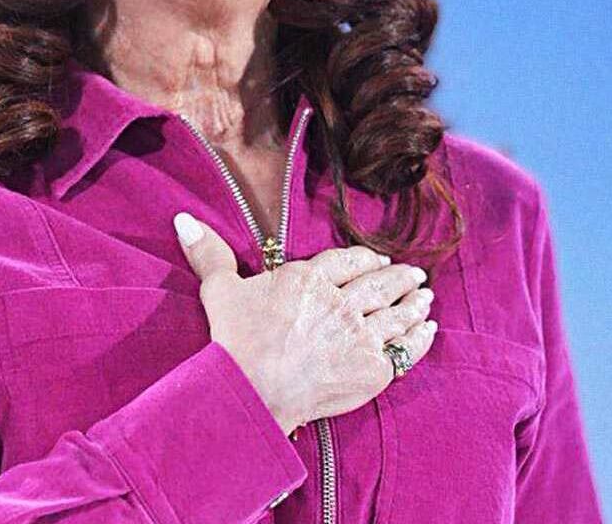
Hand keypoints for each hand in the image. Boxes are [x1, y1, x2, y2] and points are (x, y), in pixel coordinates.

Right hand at [173, 211, 437, 434]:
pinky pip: (406, 348)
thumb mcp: (220, 291)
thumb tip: (184, 221)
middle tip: (414, 274)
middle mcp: (340, 302)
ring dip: (414, 303)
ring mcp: (360, 334)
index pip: (348, 262)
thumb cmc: (235, 341)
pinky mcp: (372, 368)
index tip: (377, 259)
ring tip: (426, 296)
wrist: (252, 390)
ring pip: (396, 313)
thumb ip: (210, 254)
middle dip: (399, 278)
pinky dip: (419, 337)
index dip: (366, 260)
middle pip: (379, 284)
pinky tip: (428, 329)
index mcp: (309, 278)